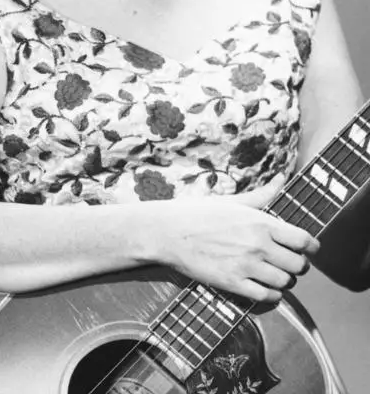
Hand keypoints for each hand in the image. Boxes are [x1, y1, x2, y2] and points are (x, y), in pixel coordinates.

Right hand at [148, 175, 318, 301]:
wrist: (165, 232)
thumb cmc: (196, 213)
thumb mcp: (231, 201)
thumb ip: (261, 194)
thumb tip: (282, 178)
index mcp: (260, 222)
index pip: (304, 240)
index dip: (311, 247)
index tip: (307, 249)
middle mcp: (257, 245)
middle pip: (298, 265)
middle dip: (297, 265)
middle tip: (288, 263)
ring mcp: (245, 266)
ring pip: (285, 282)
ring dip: (284, 281)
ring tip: (274, 275)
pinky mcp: (232, 283)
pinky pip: (266, 296)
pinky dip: (271, 295)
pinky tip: (264, 288)